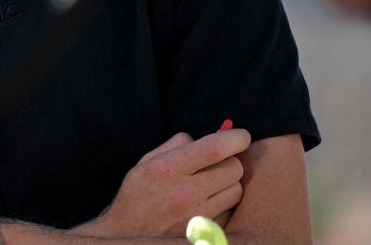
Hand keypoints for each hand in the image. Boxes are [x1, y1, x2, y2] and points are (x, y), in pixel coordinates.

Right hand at [75, 127, 248, 238]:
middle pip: (234, 168)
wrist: (130, 236)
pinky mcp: (206, 231)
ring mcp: (198, 216)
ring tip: (210, 184)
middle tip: (216, 163)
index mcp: (167, 170)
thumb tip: (206, 136)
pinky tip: (206, 203)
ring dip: (229, 183)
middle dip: (230, 160)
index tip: (241, 135)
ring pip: (237, 190)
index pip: (214, 148)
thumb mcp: (145, 163)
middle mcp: (185, 193)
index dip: (235, 138)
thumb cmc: (137, 196)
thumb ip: (175, 145)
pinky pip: (231, 211)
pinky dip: (224, 204)